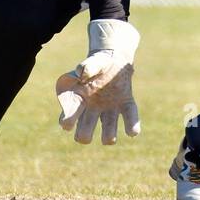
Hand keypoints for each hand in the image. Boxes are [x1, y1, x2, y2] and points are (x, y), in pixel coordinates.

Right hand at [56, 19, 140, 144]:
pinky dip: (132, 125)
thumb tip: (82, 73)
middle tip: (84, 136)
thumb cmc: (98, 63)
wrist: (115, 60)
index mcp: (78, 101)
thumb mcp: (92, 62)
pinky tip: (132, 132)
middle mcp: (92, 110)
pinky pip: (130, 116)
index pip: (69, 116)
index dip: (67, 121)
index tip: (67, 124)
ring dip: (108, 136)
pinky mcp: (126, 104)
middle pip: (85, 131)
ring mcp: (109, 109)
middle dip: (84, 135)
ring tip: (108, 139)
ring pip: (108, 130)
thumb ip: (87, 66)